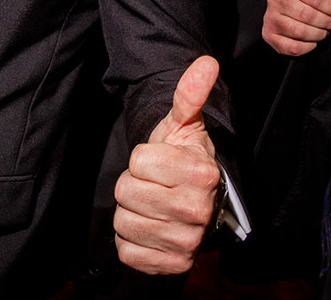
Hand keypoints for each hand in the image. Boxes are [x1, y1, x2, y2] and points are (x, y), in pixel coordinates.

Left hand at [113, 56, 220, 275]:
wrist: (195, 201)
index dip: (142, 157)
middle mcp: (198, 211)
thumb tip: (207, 63)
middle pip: (127, 191)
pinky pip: (126, 250)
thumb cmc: (182, 158)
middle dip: (133, 183)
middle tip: (153, 183)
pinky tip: (149, 228)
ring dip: (131, 211)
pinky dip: (130, 240)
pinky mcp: (171, 266)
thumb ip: (190, 94)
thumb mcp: (183, 123)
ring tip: (152, 204)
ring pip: (124, 222)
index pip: (138, 161)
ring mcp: (186, 243)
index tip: (160, 160)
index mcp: (201, 172)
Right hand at [262, 0, 330, 55]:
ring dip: (319, 34)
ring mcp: (270, 17)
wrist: (292, 5)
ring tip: (325, 30)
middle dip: (328, 22)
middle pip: (307, 15)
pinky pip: (292, 47)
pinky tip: (312, 40)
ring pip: (299, 32)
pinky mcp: (269, 35)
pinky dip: (307, 47)